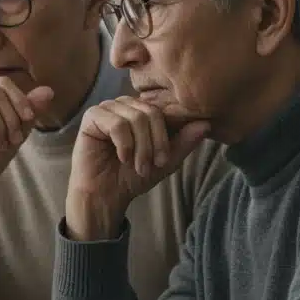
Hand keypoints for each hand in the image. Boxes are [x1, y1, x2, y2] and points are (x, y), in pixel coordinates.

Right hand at [67, 97, 208, 239]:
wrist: (106, 194)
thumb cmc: (132, 176)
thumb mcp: (165, 161)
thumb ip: (185, 142)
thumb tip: (207, 124)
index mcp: (142, 110)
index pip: (164, 110)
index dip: (166, 136)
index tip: (164, 160)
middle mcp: (125, 104)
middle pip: (151, 113)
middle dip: (155, 143)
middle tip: (152, 165)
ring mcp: (108, 108)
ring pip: (135, 118)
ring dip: (140, 148)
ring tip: (137, 166)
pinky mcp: (92, 116)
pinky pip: (117, 123)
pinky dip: (124, 145)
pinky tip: (122, 157)